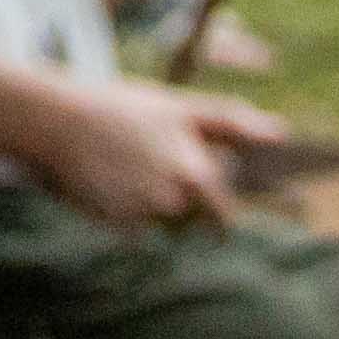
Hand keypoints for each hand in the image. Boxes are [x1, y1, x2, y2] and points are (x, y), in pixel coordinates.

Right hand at [14, 71, 280, 230]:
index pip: (222, 215)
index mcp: (196, 174)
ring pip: (160, 226)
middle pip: (190, 223)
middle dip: (177, 207)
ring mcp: (144, 216)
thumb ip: (231, 122)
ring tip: (125, 172)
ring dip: (150, 209)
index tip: (203, 207)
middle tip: (147, 173)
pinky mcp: (115, 226)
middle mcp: (174, 200)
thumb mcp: (179, 108)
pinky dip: (124, 214)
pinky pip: (132, 231)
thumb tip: (281, 133)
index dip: (214, 211)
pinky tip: (108, 185)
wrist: (57, 121)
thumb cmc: (123, 109)